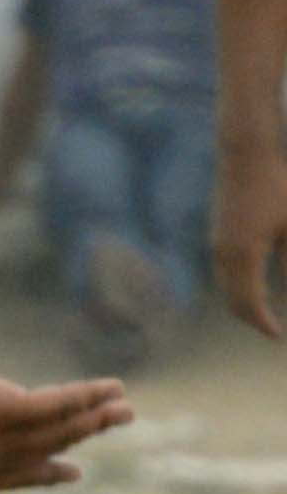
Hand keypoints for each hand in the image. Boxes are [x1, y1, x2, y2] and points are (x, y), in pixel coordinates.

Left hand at [0, 341, 129, 490]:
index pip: (16, 477)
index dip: (46, 474)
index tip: (72, 472)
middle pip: (49, 449)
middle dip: (85, 436)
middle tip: (116, 424)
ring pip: (61, 429)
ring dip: (98, 416)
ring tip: (125, 405)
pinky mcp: (3, 411)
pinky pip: (57, 405)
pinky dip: (87, 396)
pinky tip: (110, 387)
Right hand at [222, 146, 286, 336]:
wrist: (244, 157)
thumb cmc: (276, 188)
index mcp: (244, 255)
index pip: (250, 303)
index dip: (264, 323)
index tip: (278, 336)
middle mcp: (224, 255)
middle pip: (233, 301)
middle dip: (252, 319)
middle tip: (273, 330)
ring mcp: (216, 245)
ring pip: (225, 289)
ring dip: (243, 305)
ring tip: (265, 313)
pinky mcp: (216, 237)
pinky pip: (223, 274)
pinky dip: (237, 289)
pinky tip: (255, 286)